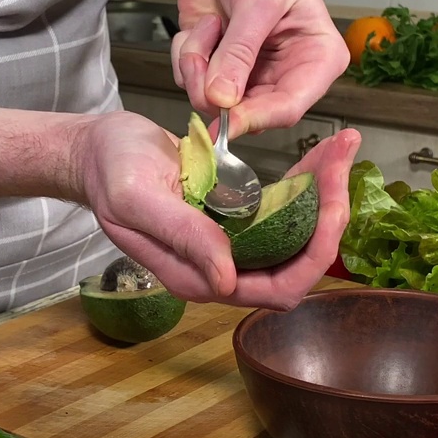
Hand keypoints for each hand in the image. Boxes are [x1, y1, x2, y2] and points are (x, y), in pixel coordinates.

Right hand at [77, 110, 359, 307]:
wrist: (95, 151)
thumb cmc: (109, 171)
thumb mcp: (137, 199)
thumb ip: (181, 237)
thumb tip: (226, 279)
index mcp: (198, 277)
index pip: (278, 288)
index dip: (315, 250)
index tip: (331, 199)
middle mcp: (221, 269)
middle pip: (299, 264)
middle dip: (330, 216)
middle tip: (342, 159)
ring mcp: (230, 245)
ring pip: (297, 237)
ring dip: (324, 196)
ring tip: (338, 149)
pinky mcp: (235, 219)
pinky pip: (283, 212)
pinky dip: (306, 185)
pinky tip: (317, 157)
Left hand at [159, 0, 350, 137]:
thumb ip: (240, 51)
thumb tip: (224, 98)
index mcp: (318, 57)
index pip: (291, 105)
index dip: (257, 117)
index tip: (226, 119)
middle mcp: (287, 73)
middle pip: (250, 113)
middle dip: (216, 86)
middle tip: (202, 56)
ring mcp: (251, 76)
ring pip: (214, 102)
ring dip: (198, 65)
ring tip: (210, 25)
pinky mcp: (219, 71)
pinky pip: (192, 85)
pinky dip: (187, 57)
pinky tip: (204, 27)